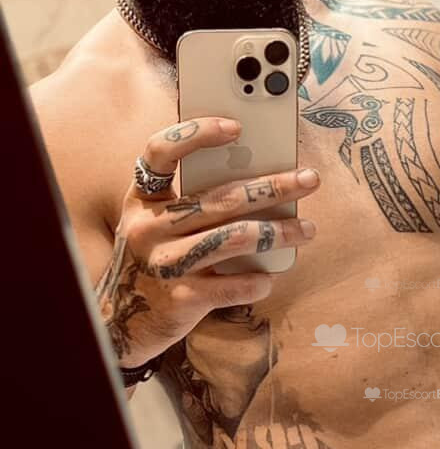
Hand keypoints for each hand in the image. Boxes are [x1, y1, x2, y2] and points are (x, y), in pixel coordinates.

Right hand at [95, 116, 319, 367]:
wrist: (121, 322)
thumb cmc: (155, 261)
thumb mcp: (158, 225)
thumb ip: (193, 203)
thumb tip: (261, 181)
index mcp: (143, 199)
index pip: (160, 152)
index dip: (196, 134)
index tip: (237, 127)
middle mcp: (149, 227)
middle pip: (220, 198)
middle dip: (272, 187)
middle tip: (309, 180)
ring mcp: (164, 263)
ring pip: (234, 238)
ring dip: (278, 233)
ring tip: (307, 230)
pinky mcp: (180, 299)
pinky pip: (232, 286)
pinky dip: (258, 282)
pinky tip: (271, 277)